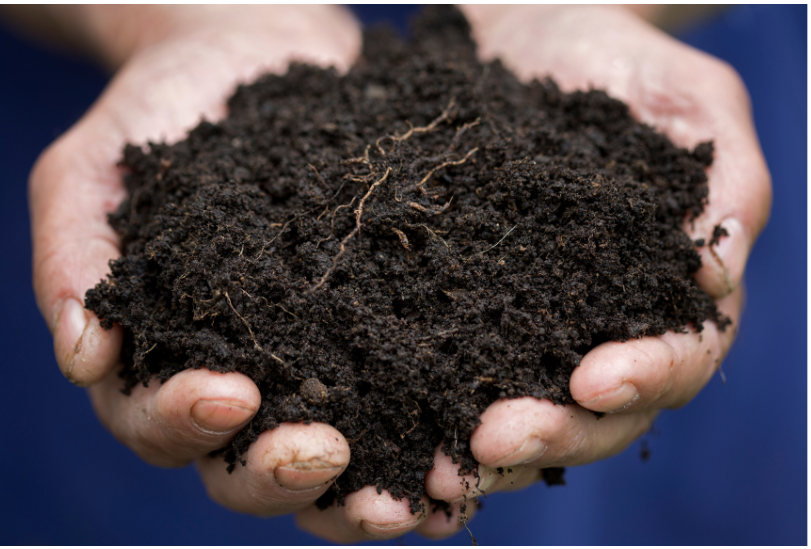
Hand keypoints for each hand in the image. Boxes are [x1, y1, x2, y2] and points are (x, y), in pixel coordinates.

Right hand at [27, 4, 474, 542]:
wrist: (251, 54)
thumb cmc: (161, 110)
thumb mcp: (94, 169)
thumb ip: (73, 258)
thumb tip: (83, 358)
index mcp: (160, 355)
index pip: (156, 420)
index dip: (183, 423)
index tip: (229, 394)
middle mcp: (238, 376)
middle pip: (243, 467)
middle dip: (281, 474)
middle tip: (327, 452)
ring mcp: (311, 362)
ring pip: (329, 458)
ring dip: (361, 491)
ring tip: (408, 496)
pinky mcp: (376, 332)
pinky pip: (399, 399)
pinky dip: (423, 435)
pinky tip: (459, 450)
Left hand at [425, 3, 771, 503]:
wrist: (524, 36)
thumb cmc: (618, 61)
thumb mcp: (689, 104)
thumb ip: (723, 187)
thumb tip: (714, 279)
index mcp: (665, 291)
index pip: (677, 358)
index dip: (645, 378)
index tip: (594, 381)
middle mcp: (599, 327)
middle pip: (593, 413)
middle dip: (548, 431)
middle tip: (491, 441)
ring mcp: (527, 327)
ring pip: (517, 412)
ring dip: (478, 451)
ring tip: (431, 469)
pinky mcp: (459, 312)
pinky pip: (446, 373)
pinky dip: (421, 414)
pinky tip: (387, 434)